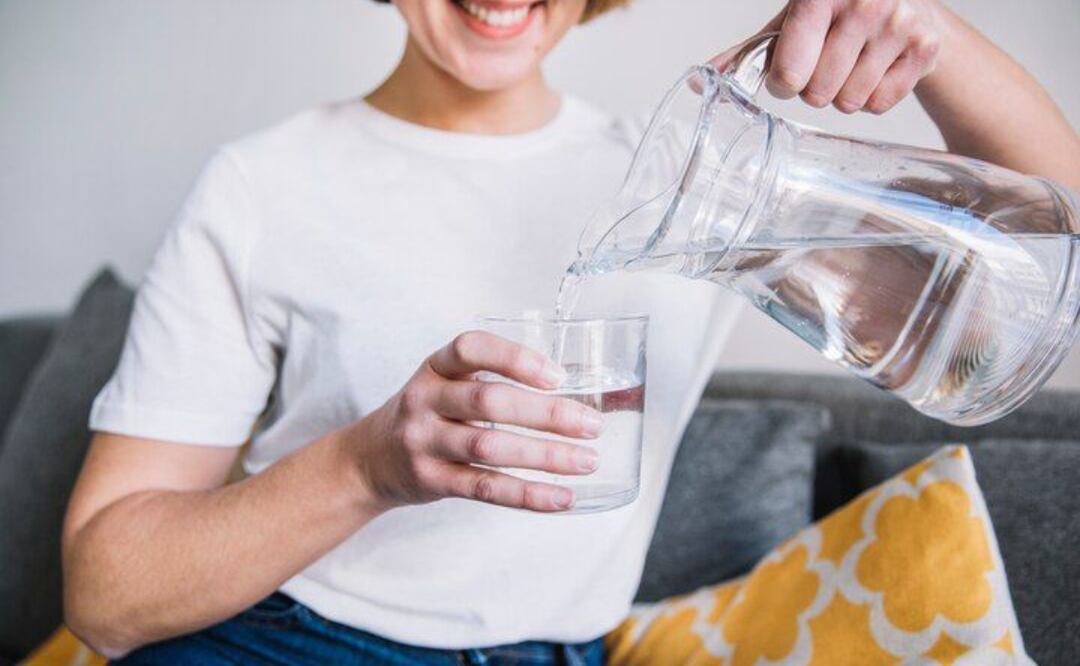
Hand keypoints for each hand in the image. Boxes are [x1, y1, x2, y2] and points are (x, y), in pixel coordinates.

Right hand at [343, 331, 603, 512]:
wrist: (368, 460)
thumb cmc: (428, 415)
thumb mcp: (445, 384)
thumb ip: (492, 382)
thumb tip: (573, 393)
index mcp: (435, 367)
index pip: (471, 348)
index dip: (515, 358)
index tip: (558, 375)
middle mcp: (425, 399)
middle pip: (489, 401)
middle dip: (547, 414)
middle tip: (592, 425)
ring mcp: (424, 441)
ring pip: (489, 448)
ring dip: (545, 456)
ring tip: (587, 460)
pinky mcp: (431, 480)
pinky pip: (484, 488)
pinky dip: (527, 494)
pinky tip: (561, 496)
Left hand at [714, 0, 942, 114]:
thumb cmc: (837, 10)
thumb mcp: (791, 21)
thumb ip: (748, 52)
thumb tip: (702, 79)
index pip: (789, 71)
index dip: (784, 82)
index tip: (790, 71)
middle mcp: (864, 2)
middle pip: (818, 94)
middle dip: (815, 88)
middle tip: (825, 63)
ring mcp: (899, 25)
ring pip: (849, 102)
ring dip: (843, 93)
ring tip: (851, 62)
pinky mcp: (924, 48)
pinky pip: (879, 104)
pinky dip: (872, 97)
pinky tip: (875, 67)